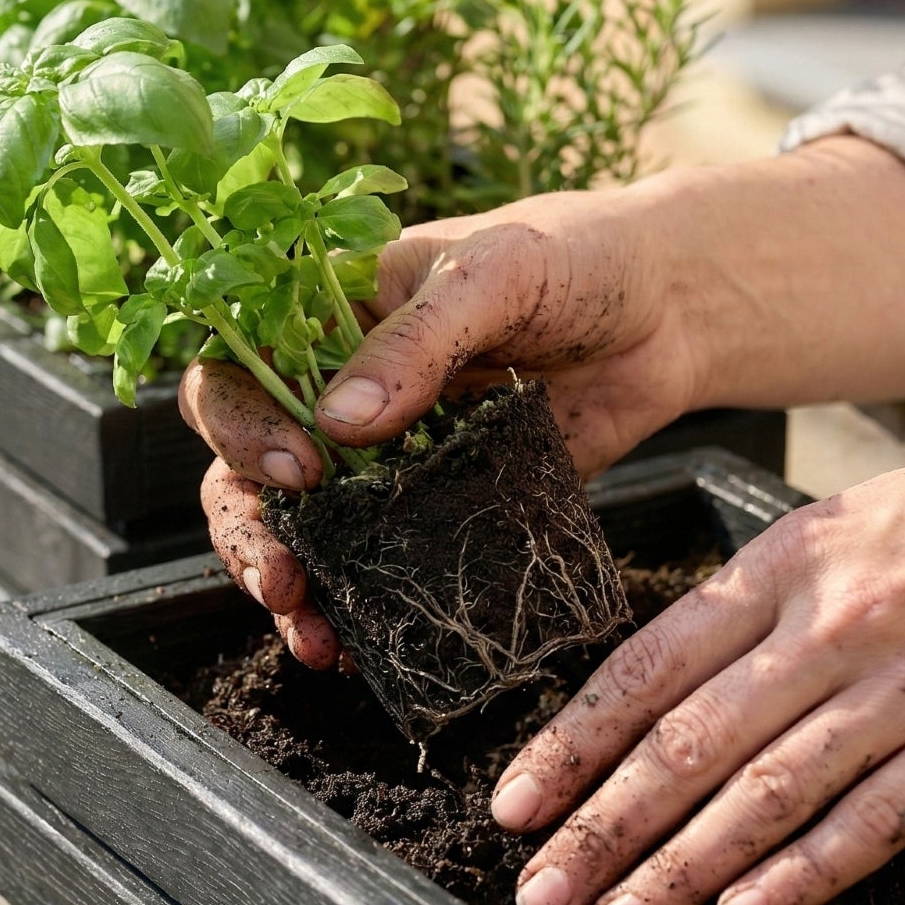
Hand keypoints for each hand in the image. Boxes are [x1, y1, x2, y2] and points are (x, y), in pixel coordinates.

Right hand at [180, 178, 713, 664]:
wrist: (668, 313)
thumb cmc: (575, 258)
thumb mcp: (495, 271)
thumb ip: (419, 340)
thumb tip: (340, 422)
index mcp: (328, 320)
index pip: (236, 373)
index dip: (242, 426)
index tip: (301, 467)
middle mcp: (342, 393)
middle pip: (248, 468)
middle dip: (250, 529)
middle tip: (282, 578)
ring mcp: (389, 458)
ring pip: (306, 527)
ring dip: (293, 584)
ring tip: (312, 635)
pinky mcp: (443, 508)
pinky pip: (385, 561)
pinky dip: (362, 607)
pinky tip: (360, 646)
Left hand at [489, 391, 904, 904]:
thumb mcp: (840, 529)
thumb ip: (753, 604)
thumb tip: (662, 682)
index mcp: (781, 566)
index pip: (646, 667)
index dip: (572, 743)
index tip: (515, 806)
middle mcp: (827, 624)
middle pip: (686, 741)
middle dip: (599, 827)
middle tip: (537, 895)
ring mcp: (903, 682)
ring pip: (764, 790)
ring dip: (678, 867)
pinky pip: (876, 817)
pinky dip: (803, 872)